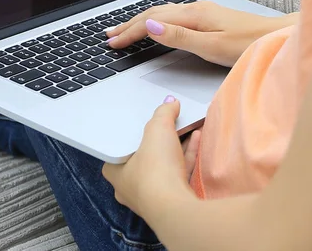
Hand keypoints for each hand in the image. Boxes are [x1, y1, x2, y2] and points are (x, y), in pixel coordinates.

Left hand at [102, 97, 197, 219]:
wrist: (176, 208)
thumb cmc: (155, 169)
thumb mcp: (157, 129)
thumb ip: (163, 113)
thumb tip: (171, 103)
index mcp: (115, 171)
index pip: (122, 148)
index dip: (135, 133)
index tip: (147, 121)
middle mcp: (130, 187)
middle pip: (146, 155)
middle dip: (161, 138)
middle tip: (170, 121)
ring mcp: (152, 196)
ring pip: (165, 165)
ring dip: (177, 144)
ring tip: (187, 125)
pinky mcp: (172, 201)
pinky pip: (179, 173)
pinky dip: (187, 155)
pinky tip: (196, 138)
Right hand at [107, 1, 286, 66]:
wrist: (278, 37)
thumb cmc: (250, 45)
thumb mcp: (212, 46)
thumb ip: (179, 37)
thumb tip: (150, 25)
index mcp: (193, 15)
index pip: (152, 21)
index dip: (130, 32)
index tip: (112, 43)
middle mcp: (195, 9)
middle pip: (154, 14)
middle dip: (129, 24)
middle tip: (109, 35)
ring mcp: (202, 11)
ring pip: (163, 13)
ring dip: (141, 21)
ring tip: (124, 29)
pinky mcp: (208, 17)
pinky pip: (173, 16)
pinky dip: (156, 21)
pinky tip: (155, 25)